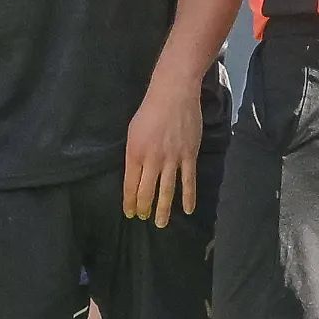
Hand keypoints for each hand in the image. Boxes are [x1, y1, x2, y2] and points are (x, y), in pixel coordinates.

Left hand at [123, 73, 201, 226]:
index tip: (130, 213)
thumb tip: (136, 172)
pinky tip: (188, 209)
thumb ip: (134, 153)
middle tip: (144, 219)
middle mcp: (152, 160)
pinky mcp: (189, 156)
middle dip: (144, 208)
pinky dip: (188, 197)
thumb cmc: (150, 110)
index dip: (130, 202)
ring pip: (167, 190)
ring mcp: (172, 159)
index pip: (130, 185)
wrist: (173, 94)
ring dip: (164, 209)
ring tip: (161, 224)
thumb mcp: (133, 132)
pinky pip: (188, 180)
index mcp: (135, 154)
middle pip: (147, 191)